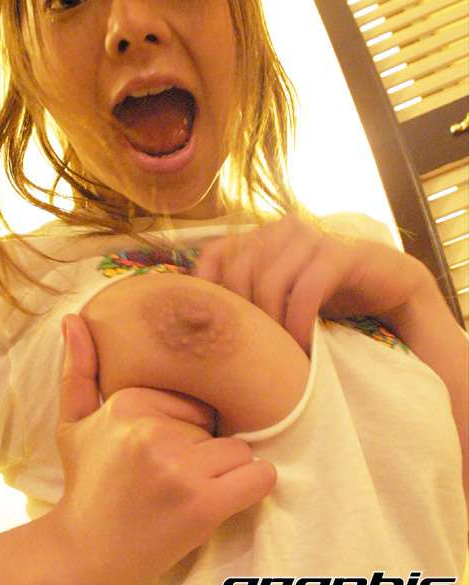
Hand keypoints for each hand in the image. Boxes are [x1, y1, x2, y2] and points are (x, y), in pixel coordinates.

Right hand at [52, 315, 275, 584]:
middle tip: (171, 479)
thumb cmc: (84, 484)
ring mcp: (178, 467)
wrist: (80, 554)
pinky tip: (228, 498)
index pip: (194, 402)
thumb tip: (73, 318)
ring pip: (240, 450)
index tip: (161, 454)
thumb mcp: (73, 422)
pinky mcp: (201, 504)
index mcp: (129, 402)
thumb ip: (78, 369)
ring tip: (190, 493)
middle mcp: (153, 429)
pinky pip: (259, 477)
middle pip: (218, 426)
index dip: (186, 430)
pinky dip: (254, 486)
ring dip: (226, 472)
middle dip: (205, 451)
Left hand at [193, 214, 433, 353]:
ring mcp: (311, 237)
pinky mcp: (340, 254)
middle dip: (245, 317)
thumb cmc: (324, 294)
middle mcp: (281, 229)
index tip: (215, 328)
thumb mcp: (278, 293)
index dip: (208, 289)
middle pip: (239, 272)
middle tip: (256, 351)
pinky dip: (300, 323)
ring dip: (273, 325)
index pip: (215, 254)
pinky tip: (304, 347)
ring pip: (270, 280)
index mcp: (260, 235)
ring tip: (281, 354)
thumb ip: (246, 293)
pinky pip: (307, 289)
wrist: (386, 286)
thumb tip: (198, 320)